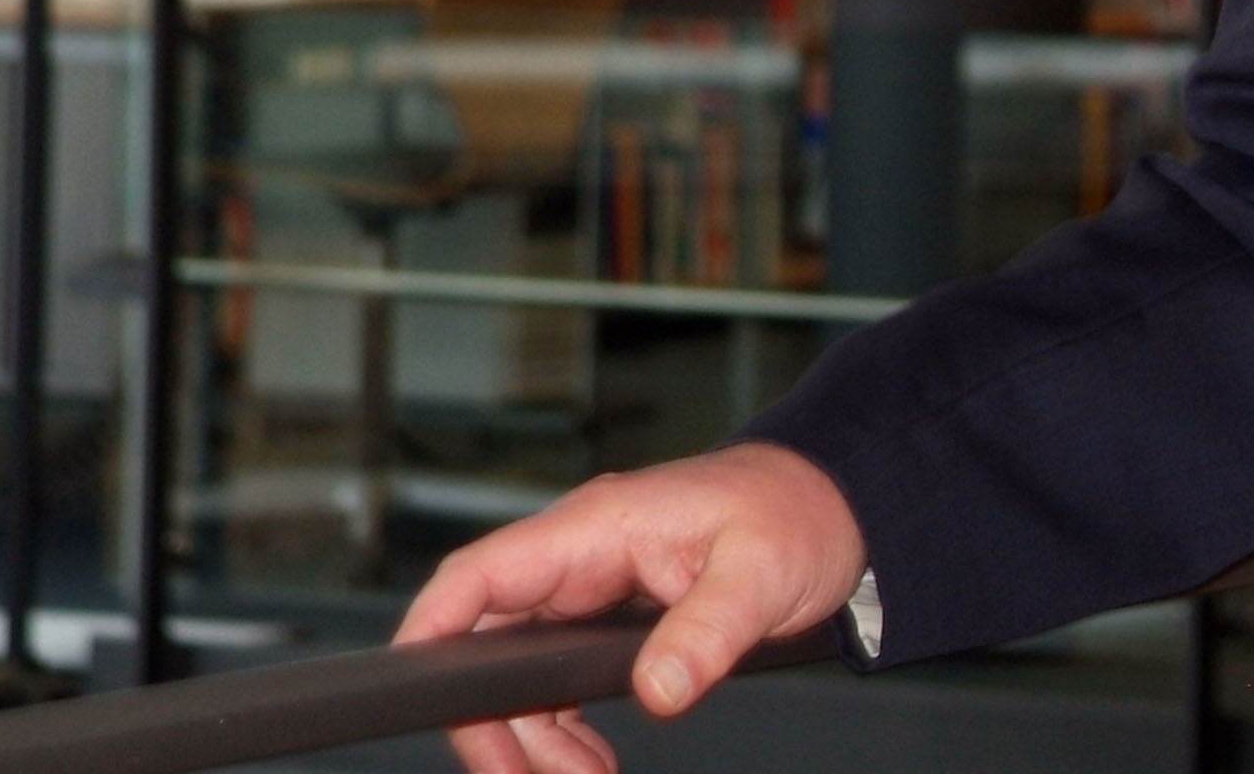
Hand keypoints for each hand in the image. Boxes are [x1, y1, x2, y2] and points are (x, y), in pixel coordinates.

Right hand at [396, 440, 866, 773]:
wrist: (840, 506)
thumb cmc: (799, 513)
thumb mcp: (763, 574)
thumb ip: (707, 630)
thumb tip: (657, 693)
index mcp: (599, 526)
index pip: (479, 576)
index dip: (431, 632)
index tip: (413, 695)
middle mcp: (582, 554)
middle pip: (487, 643)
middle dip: (497, 720)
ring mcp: (592, 586)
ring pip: (520, 673)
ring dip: (536, 736)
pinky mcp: (611, 617)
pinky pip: (557, 680)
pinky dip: (563, 727)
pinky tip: (591, 762)